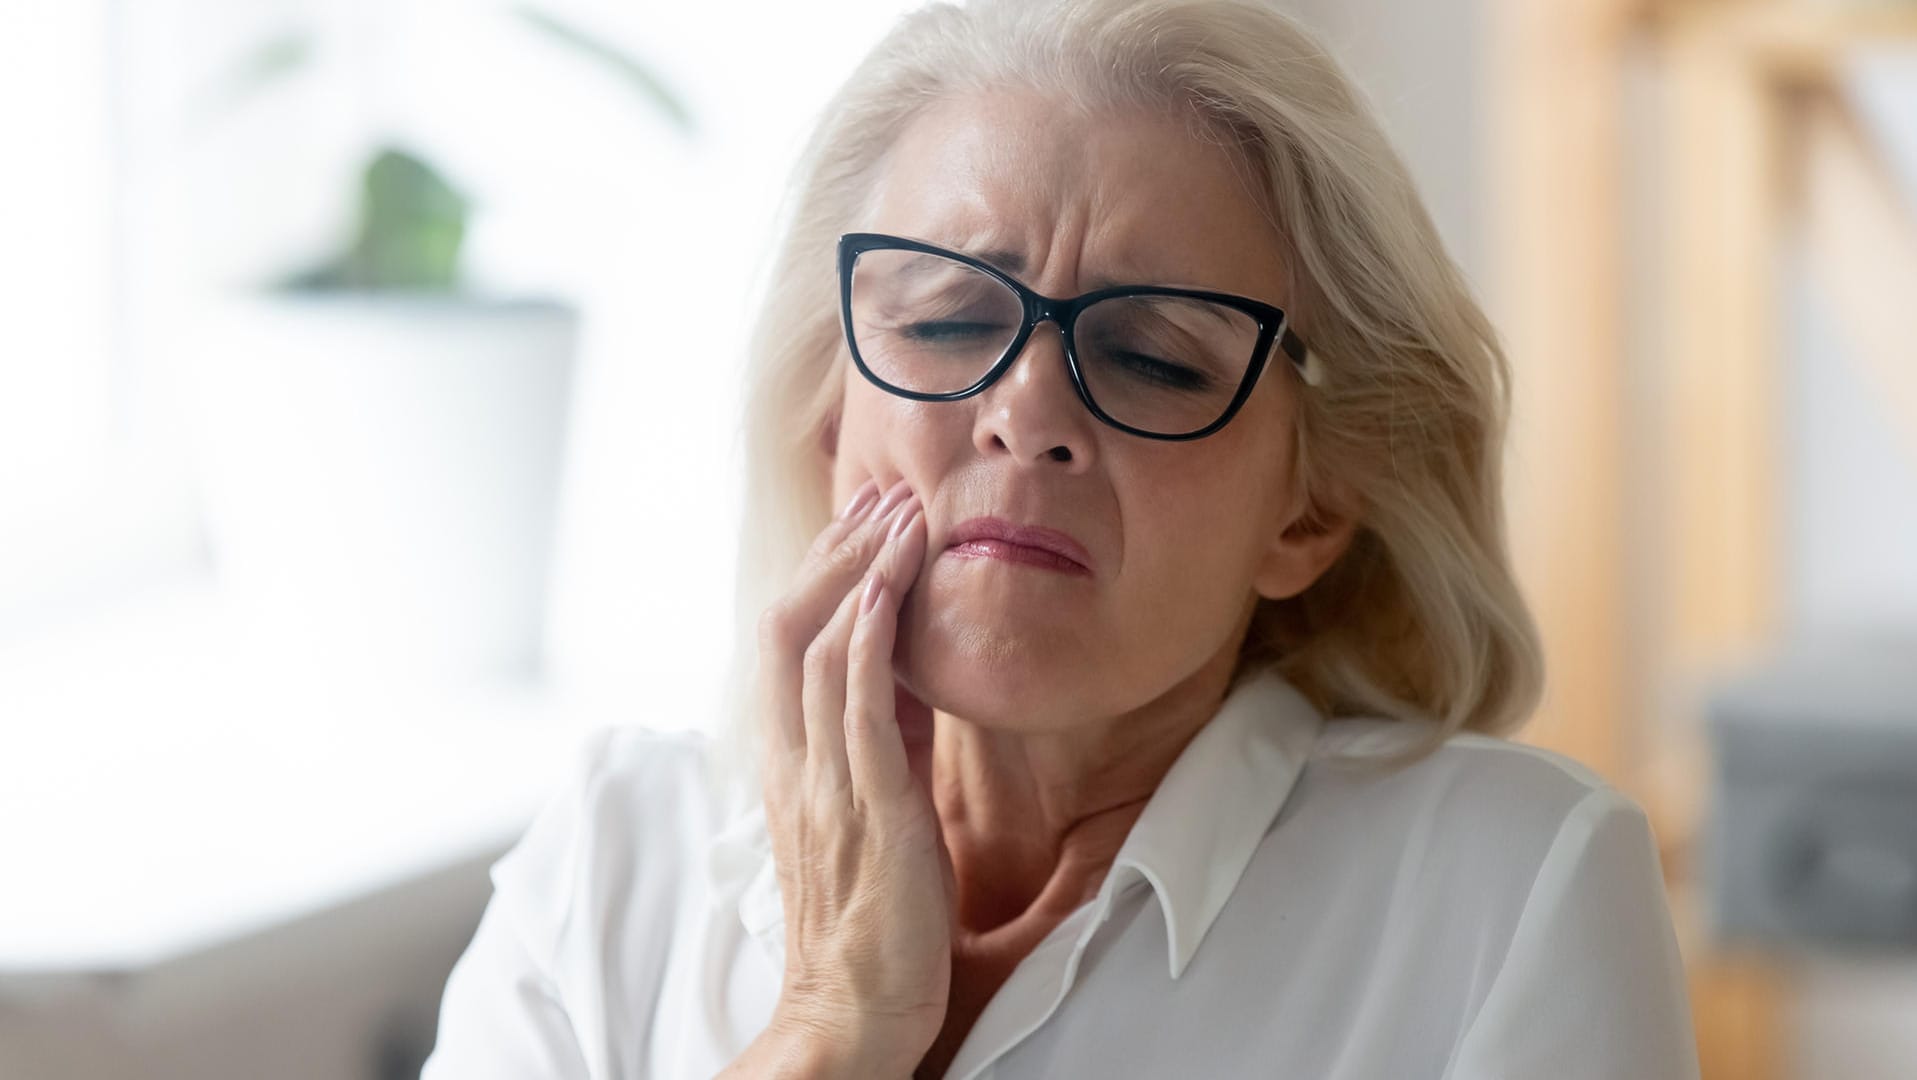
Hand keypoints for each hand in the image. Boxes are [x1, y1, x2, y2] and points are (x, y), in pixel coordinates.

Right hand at [751, 477, 954, 1075]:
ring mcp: (827, 781)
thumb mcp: (877, 806)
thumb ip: (885, 738)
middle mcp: (796, 762)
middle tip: (883, 496)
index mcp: (793, 763)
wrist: (856, 1008)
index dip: (821, 574)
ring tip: (902, 516)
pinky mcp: (868, 805)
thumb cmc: (871, 917)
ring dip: (862, 573)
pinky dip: (872, 633)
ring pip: (820, 649)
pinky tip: (893, 585)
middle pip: (789, 627)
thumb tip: (913, 671)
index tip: (864, 521)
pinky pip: (858, 702)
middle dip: (836, 554)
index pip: (787, 644)